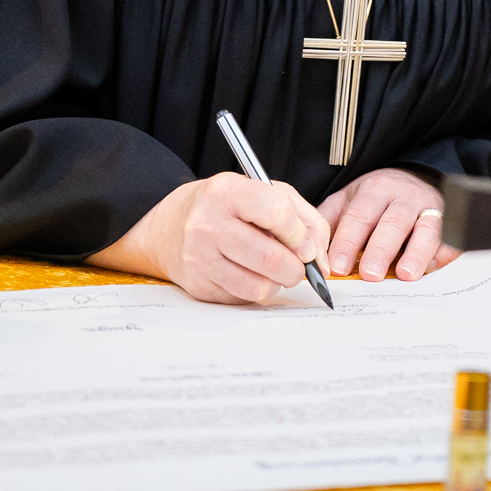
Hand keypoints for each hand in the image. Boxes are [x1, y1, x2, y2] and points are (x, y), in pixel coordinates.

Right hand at [90, 172, 329, 303]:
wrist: (170, 227)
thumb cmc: (227, 207)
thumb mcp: (264, 192)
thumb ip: (304, 218)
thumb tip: (321, 260)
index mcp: (227, 192)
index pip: (277, 212)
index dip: (299, 233)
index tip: (303, 242)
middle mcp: (208, 224)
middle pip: (271, 258)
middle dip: (297, 268)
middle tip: (299, 266)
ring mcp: (200, 258)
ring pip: (259, 286)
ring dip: (279, 282)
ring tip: (275, 269)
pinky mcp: (199, 286)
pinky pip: (243, 298)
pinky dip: (258, 290)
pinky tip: (252, 274)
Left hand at [318, 168, 458, 281]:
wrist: (414, 177)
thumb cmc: (376, 198)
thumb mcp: (349, 198)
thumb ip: (330, 220)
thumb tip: (309, 248)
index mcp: (374, 191)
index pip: (359, 216)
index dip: (348, 241)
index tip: (338, 266)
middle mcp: (403, 197)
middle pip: (392, 223)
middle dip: (381, 249)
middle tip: (370, 274)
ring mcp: (429, 209)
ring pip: (426, 228)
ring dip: (416, 252)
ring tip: (405, 274)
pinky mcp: (448, 222)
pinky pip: (450, 238)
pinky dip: (444, 253)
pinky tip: (433, 268)